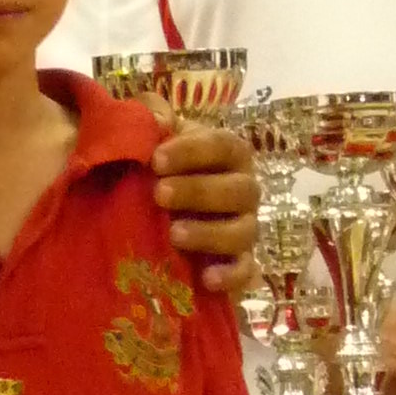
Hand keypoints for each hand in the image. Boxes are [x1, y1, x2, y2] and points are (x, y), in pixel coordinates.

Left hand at [155, 122, 258, 294]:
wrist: (153, 211)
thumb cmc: (158, 169)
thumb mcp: (150, 136)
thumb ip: (150, 115)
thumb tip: (158, 118)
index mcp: (228, 154)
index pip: (223, 146)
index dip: (193, 152)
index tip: (156, 160)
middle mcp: (243, 189)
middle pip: (238, 189)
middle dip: (199, 191)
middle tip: (159, 194)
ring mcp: (243, 227)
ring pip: (244, 231)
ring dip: (211, 233)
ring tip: (174, 234)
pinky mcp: (238, 263)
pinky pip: (246, 271)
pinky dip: (231, 276)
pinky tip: (207, 279)